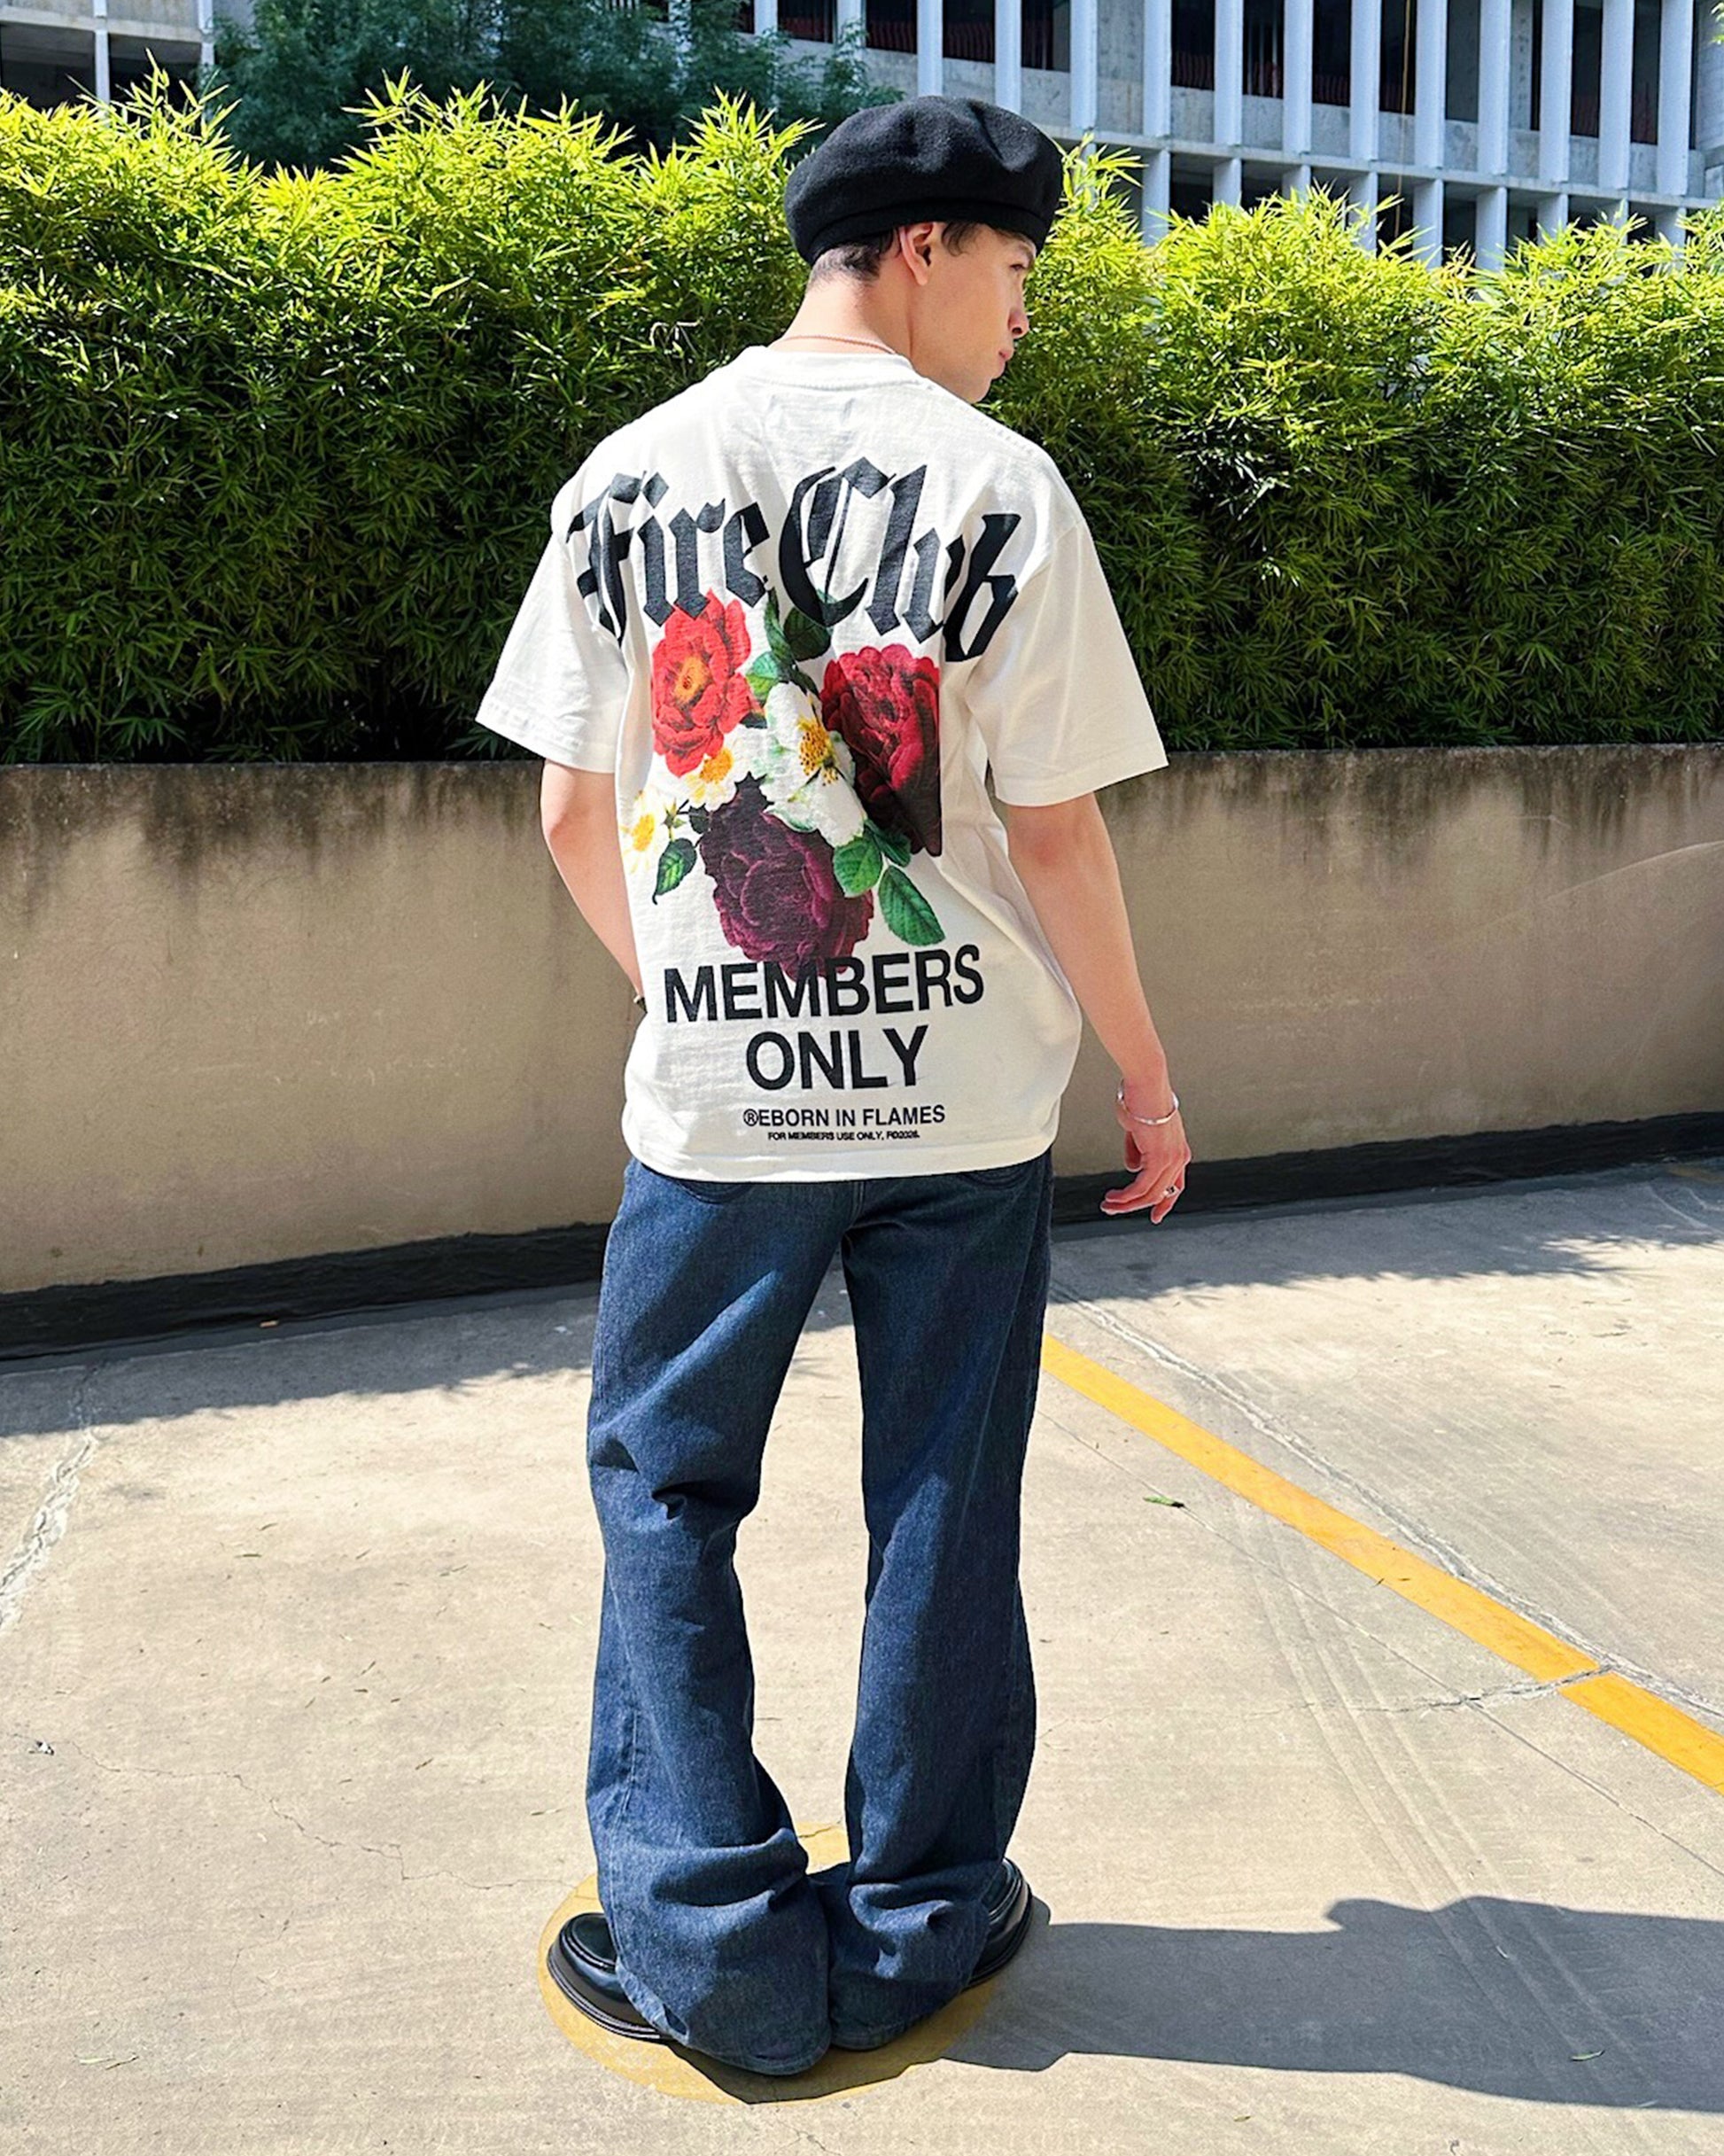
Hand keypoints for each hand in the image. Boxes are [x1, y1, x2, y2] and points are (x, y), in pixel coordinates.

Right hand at [1103, 1079, 1190, 1221]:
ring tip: (1108, 1205)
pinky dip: (1125, 1196)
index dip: (1165, 1203)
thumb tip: (1133, 1168)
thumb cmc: (1140, 1099)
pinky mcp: (1159, 1158)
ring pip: (1149, 1194)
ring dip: (1126, 1204)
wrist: (1145, 1083)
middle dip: (1135, 1207)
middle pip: (1161, 1194)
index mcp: (1179, 1150)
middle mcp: (1179, 1157)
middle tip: (1114, 1210)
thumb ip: (1138, 1150)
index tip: (1155, 1216)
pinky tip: (1112, 1197)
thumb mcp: (1139, 1130)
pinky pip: (1140, 1187)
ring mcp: (1171, 1159)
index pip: (1176, 1185)